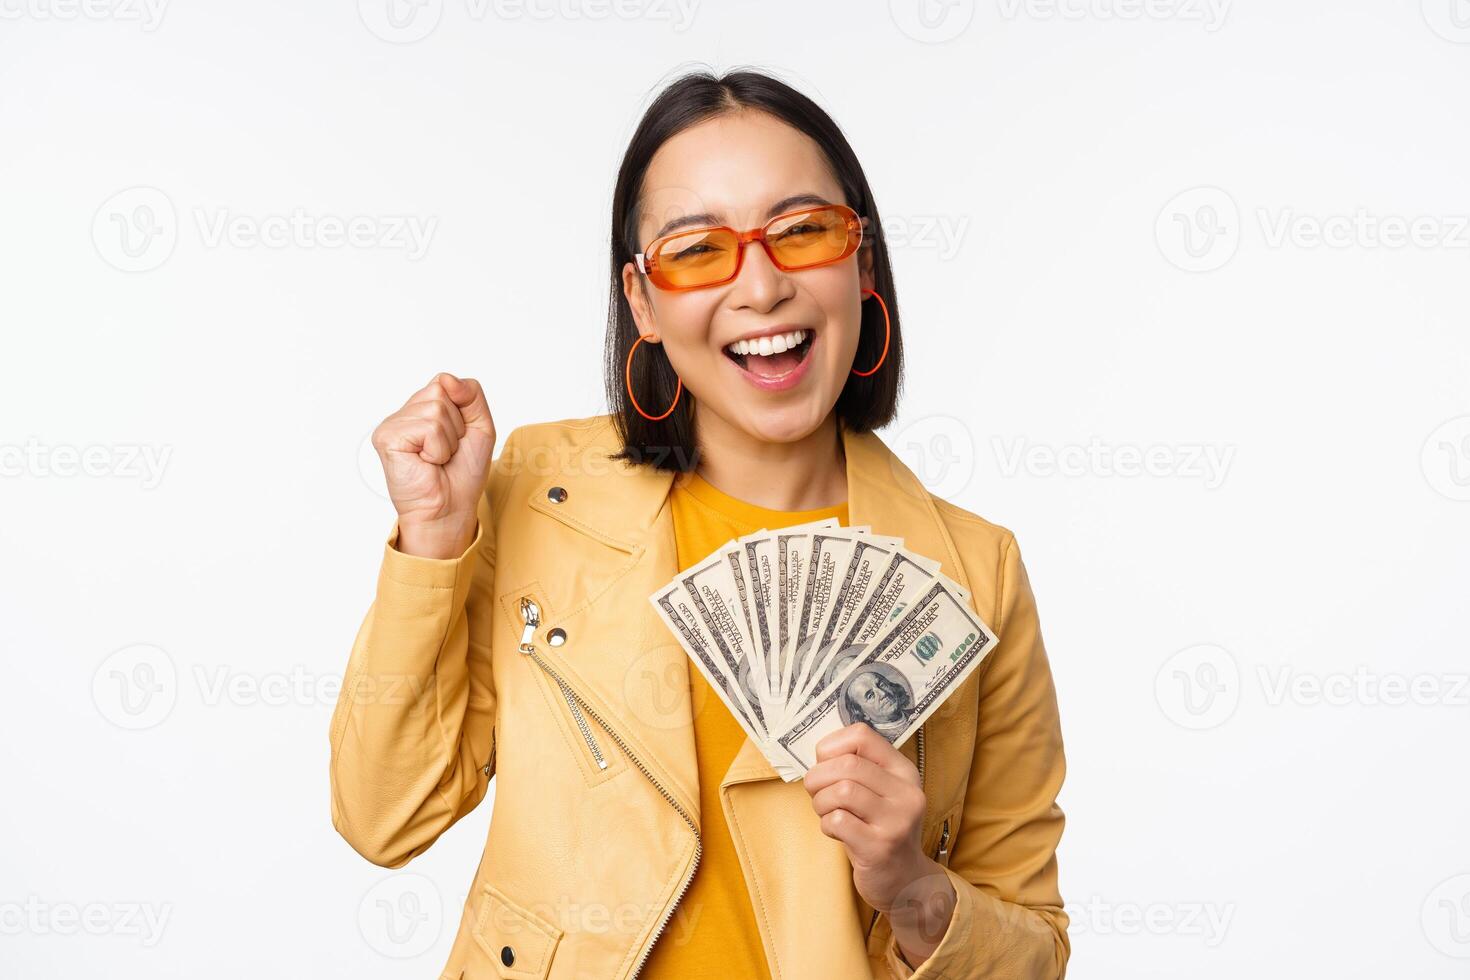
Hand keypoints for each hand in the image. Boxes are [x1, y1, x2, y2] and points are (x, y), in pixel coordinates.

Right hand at [371, 373, 495, 558]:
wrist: (451, 508)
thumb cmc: (462, 473)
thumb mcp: (480, 426)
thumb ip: (471, 394)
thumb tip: (447, 379)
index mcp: (422, 407)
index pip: (446, 382)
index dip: (462, 410)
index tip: (458, 437)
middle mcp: (404, 413)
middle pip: (441, 392)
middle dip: (456, 426)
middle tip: (446, 452)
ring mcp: (392, 424)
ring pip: (436, 409)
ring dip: (447, 441)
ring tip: (436, 459)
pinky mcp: (386, 437)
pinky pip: (427, 427)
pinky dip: (437, 448)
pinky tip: (425, 463)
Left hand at [802, 722, 956, 963]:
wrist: (905, 881)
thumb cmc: (880, 829)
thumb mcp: (881, 793)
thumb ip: (858, 769)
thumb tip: (820, 752)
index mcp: (904, 771)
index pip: (863, 735)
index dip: (831, 745)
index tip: (824, 763)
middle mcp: (906, 792)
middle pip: (847, 763)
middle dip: (818, 777)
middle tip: (816, 792)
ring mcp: (896, 821)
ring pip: (841, 790)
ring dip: (821, 802)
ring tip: (826, 813)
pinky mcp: (880, 847)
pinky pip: (838, 821)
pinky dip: (827, 824)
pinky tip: (835, 831)